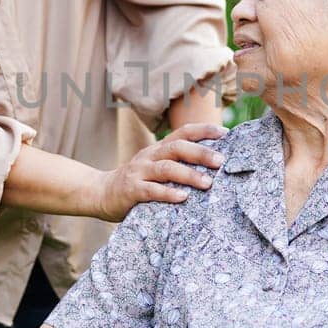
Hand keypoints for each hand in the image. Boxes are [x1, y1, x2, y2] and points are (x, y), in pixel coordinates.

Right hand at [93, 123, 225, 221]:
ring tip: (208, 183)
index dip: (204, 130)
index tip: (225, 132)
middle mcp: (150, 155)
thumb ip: (178, 166)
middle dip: (201, 153)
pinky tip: (183, 197)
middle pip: (177, 148)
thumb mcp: (157, 168)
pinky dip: (168, 193)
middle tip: (221, 162)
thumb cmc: (139, 182)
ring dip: (189, 175)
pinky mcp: (131, 190)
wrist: (101, 193)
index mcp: (159, 149)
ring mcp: (139, 172)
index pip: (183, 132)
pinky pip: (151, 190)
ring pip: (166, 168)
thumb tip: (215, 169)